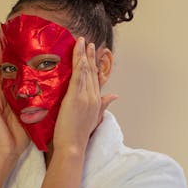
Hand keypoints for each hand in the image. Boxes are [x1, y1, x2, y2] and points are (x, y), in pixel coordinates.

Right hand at [0, 44, 29, 159]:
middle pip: (5, 74)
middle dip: (5, 58)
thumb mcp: (34, 116)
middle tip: (6, 42)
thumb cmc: (21, 137)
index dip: (18, 65)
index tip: (22, 51)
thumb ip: (40, 105)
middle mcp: (5, 98)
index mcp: (16, 99)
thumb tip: (57, 95)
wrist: (9, 151)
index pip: (17, 78)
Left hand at [52, 37, 117, 154]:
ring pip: (86, 70)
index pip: (97, 79)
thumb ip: (103, 105)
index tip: (95, 54)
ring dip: (84, 54)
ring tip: (82, 42)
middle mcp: (93, 97)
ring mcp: (85, 96)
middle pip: (93, 72)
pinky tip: (78, 53)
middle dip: (91, 56)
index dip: (96, 65)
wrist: (73, 146)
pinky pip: (78, 76)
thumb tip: (114, 96)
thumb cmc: (79, 136)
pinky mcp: (75, 97)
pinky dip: (78, 63)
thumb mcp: (94, 119)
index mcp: (97, 101)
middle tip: (89, 43)